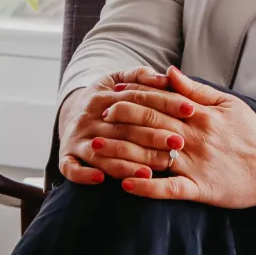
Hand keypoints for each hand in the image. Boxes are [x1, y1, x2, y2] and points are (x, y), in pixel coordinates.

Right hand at [57, 67, 194, 183]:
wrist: (68, 115)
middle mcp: (89, 116)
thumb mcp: (117, 81)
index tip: (190, 110)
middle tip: (178, 144)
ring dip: (125, 163)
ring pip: (101, 152)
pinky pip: (71, 168)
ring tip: (151, 171)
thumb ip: (141, 76)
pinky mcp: (65, 157)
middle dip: (152, 137)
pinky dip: (84, 175)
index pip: (138, 98)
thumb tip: (167, 75)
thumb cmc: (105, 100)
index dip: (165, 103)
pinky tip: (102, 179)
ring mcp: (76, 138)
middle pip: (123, 128)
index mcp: (103, 95)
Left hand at [108, 66, 255, 208]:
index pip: (161, 102)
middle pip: (152, 125)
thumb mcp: (228, 103)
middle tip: (99, 117)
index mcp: (202, 115)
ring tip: (97, 149)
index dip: (135, 97)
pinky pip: (170, 189)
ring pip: (154, 156)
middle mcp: (196, 138)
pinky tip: (126, 184)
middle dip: (122, 119)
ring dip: (123, 152)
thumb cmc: (251, 133)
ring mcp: (197, 164)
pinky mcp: (201, 189)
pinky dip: (147, 187)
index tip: (113, 94)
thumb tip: (169, 71)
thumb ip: (196, 89)